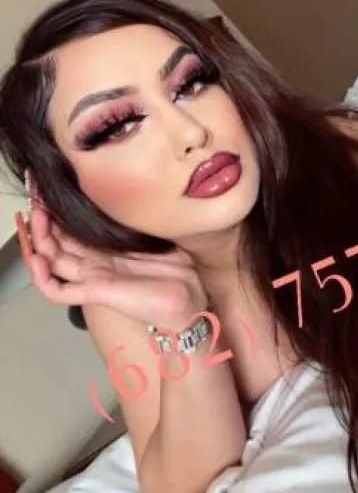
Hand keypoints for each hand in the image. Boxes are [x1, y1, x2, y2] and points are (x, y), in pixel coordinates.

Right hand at [28, 195, 206, 331]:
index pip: (72, 232)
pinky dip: (43, 278)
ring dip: (39, 241)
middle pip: (56, 244)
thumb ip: (141, 219)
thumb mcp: (158, 235)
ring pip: (52, 263)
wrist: (190, 300)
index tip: (49, 192)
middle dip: (43, 221)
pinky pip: (58, 291)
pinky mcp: (97, 292)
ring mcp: (93, 278)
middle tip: (35, 198)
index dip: (58, 214)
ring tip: (34, 217)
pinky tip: (38, 259)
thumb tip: (135, 192)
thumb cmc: (178, 271)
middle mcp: (95, 264)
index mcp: (107, 251)